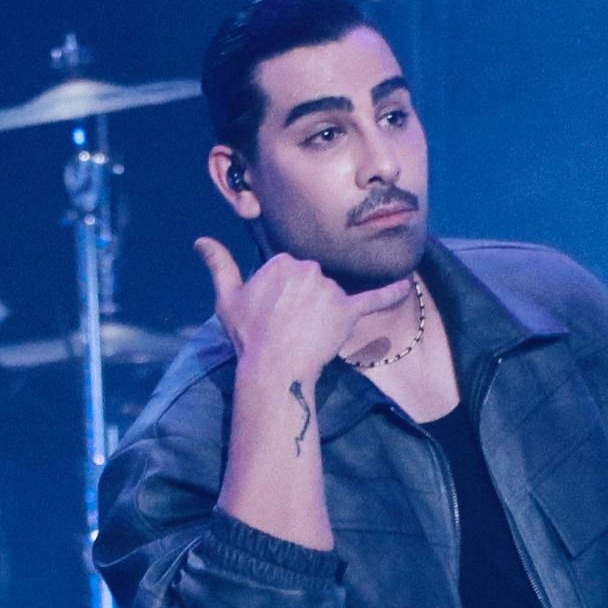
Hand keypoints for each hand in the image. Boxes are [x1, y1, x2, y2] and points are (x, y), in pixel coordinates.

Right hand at [195, 238, 410, 388]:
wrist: (273, 367)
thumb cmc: (248, 335)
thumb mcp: (226, 298)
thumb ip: (218, 264)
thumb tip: (200, 240)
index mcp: (281, 261)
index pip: (289, 271)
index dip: (282, 294)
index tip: (273, 314)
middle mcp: (308, 268)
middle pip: (313, 280)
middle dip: (304, 302)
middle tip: (289, 327)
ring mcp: (329, 289)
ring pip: (332, 295)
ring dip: (324, 312)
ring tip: (307, 336)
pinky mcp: (347, 311)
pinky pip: (373, 299)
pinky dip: (391, 293)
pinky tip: (406, 286)